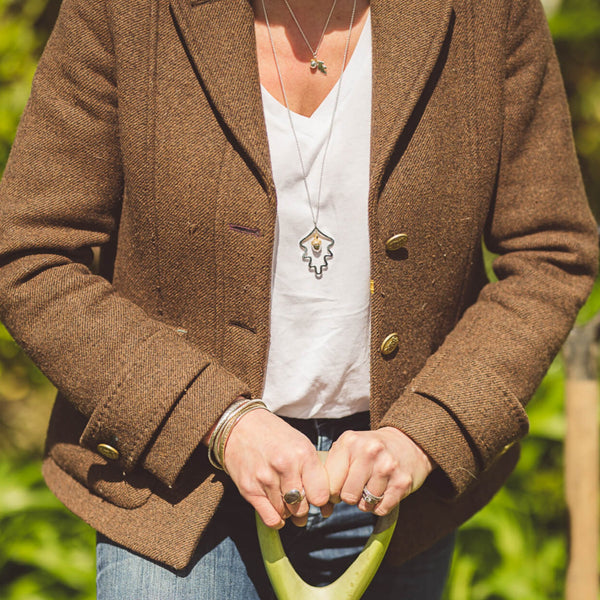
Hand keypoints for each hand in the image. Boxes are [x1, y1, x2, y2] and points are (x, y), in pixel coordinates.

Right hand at [224, 409, 330, 528]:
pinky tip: (278, 513)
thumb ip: (312, 469)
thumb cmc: (274, 434)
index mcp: (302, 454)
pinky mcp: (249, 489)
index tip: (316, 496)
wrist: (240, 426)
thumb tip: (325, 503)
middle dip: (304, 507)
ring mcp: (265, 479)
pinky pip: (270, 518)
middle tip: (301, 501)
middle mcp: (285, 466)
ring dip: (288, 511)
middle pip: (303, 507)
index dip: (320, 499)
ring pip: (286, 513)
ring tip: (286, 499)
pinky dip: (277, 520)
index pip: (320, 495)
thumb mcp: (300, 443)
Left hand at [325, 427, 433, 515]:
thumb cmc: (370, 449)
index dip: (332, 491)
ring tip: (371, 485)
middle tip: (358, 485)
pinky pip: (382, 509)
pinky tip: (383, 490)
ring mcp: (387, 466)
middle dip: (350, 496)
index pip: (330, 483)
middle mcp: (369, 451)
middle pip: (348, 496)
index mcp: (350, 442)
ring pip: (365, 504)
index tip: (338, 488)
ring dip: (366, 501)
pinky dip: (380, 506)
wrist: (406, 442)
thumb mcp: (348, 448)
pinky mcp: (402, 482)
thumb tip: (322, 506)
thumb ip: (331, 471)